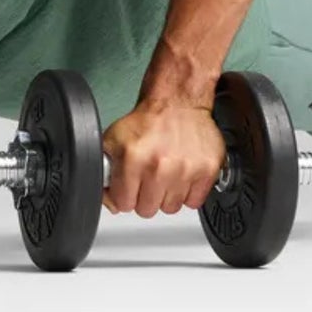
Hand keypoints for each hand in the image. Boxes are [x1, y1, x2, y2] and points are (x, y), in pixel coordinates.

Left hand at [101, 101, 227, 217]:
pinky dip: (188, 192)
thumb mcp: (113, 139)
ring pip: (170, 208)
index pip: (123, 204)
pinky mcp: (207, 171)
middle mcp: (160, 167)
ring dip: (167, 195)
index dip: (125, 195)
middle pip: (147, 210)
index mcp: (133, 159)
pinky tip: (182, 175)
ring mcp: (185, 171)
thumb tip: (109, 201)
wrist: (177, 101)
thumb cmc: (147, 121)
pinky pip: (193, 202)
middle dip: (145, 196)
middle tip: (149, 177)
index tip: (129, 186)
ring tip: (166, 174)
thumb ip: (104, 171)